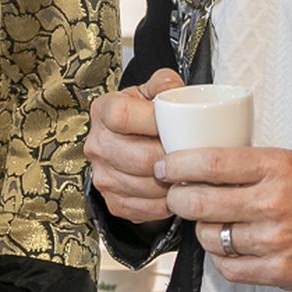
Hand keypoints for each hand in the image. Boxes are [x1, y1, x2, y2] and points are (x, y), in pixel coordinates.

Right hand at [84, 68, 182, 223]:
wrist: (127, 143)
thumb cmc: (143, 115)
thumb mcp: (151, 92)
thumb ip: (164, 83)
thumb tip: (174, 90)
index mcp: (103, 111)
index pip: (122, 116)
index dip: (153, 121)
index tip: (176, 124)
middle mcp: (97, 145)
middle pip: (139, 158)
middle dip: (172, 158)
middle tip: (194, 155)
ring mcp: (102, 177)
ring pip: (147, 186)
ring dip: (173, 183)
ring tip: (189, 173)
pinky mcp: (113, 202)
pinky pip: (147, 208)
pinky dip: (168, 202)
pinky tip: (176, 188)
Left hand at [155, 146, 291, 291]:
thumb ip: (256, 163)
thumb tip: (208, 164)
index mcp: (277, 167)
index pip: (210, 163)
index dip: (177, 164)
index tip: (164, 165)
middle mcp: (272, 203)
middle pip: (199, 201)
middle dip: (177, 197)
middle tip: (174, 194)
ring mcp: (275, 241)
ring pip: (210, 236)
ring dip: (201, 229)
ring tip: (208, 222)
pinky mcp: (280, 272)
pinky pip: (230, 268)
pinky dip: (220, 258)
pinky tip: (226, 247)